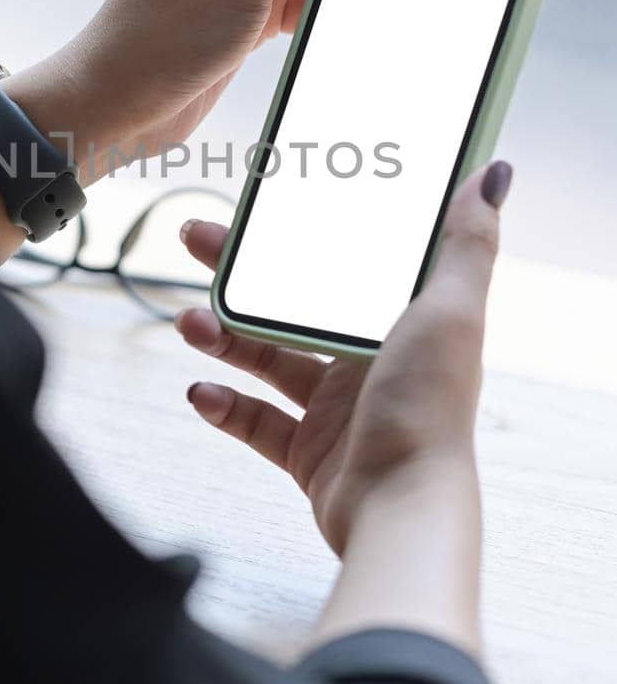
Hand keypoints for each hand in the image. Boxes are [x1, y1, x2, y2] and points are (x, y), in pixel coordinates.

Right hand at [176, 161, 510, 555]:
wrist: (399, 508)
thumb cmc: (429, 412)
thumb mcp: (451, 311)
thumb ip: (466, 243)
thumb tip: (492, 176)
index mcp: (403, 323)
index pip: (344, 264)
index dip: (304, 233)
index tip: (265, 206)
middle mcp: (371, 363)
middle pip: (294, 306)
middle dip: (242, 277)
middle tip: (198, 242)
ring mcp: (338, 411)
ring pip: (268, 360)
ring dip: (225, 339)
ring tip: (191, 325)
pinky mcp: (311, 454)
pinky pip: (258, 423)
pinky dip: (228, 407)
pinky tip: (203, 391)